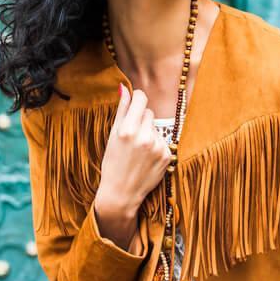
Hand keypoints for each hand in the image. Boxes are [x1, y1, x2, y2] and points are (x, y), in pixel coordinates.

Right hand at [95, 84, 171, 214]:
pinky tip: (147, 158)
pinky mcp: (167, 155)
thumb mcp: (113, 136)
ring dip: (149, 133)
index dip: (137, 98)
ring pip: (156, 127)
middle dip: (141, 120)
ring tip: (138, 151)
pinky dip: (156, 146)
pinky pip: (163, 140)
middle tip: (131, 137)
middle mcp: (144, 137)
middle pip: (148, 112)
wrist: (121, 193)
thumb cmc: (113, 163)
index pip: (141, 98)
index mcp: (127, 130)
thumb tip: (124, 87)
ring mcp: (157, 147)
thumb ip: (122, 110)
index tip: (135, 101)